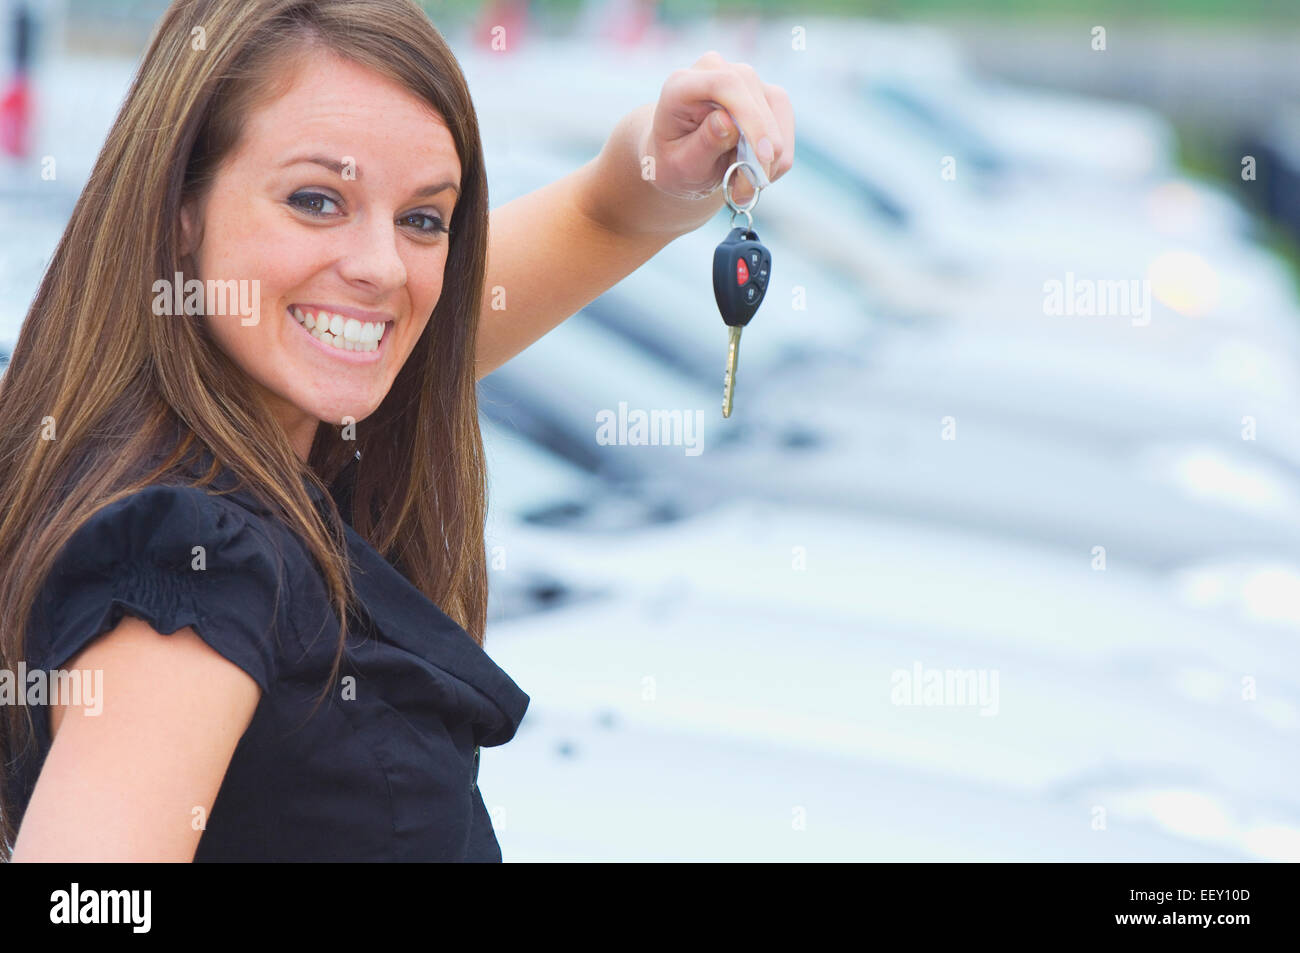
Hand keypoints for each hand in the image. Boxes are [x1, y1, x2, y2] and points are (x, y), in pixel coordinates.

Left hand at [640, 51, 794, 206]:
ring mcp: (745, 80)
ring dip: (768, 161)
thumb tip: (727, 122)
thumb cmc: (675, 163)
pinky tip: (752, 172)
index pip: (725, 84)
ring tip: (741, 188)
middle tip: (744, 195)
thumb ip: (702, 144)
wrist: (682, 161)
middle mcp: (716, 71)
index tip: (763, 156)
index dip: (749, 117)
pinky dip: (776, 160)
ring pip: (777, 115)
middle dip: (760, 152)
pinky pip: (786, 127)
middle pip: (755, 99)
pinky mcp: (767, 95)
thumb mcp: (680, 165)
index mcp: (683, 84)